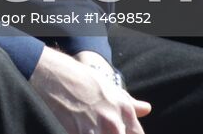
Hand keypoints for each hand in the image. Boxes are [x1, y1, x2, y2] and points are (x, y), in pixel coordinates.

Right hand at [29, 47, 150, 133]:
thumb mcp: (110, 87)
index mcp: (125, 110)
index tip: (119, 132)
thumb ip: (129, 103)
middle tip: (99, 129)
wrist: (56, 75)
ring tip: (90, 130)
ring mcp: (99, 129)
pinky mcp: (81, 133)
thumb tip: (146, 109)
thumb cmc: (82, 79)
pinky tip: (77, 132)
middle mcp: (115, 122)